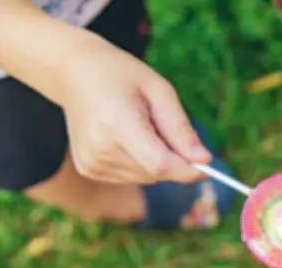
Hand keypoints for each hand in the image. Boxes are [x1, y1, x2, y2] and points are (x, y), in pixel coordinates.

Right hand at [61, 38, 210, 183]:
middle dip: (171, 158)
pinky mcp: (88, 169)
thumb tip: (204, 161)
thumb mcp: (159, 90)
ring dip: (155, 160)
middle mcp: (100, 148)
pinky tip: (125, 138)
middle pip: (156, 173)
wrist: (75, 74)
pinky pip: (131, 177)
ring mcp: (91, 162)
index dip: (187, 170)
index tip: (206, 167)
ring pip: (146, 178)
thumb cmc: (122, 77)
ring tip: (139, 127)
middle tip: (160, 126)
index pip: (159, 164)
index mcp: (116, 123)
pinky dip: (139, 162)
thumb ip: (181, 129)